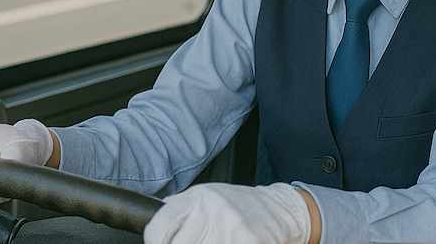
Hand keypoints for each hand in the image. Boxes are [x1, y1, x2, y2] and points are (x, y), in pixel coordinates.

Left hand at [143, 183, 310, 243]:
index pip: (159, 228)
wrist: (280, 208)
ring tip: (215, 241)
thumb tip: (155, 229)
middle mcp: (210, 208)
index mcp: (197, 197)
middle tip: (198, 242)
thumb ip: (182, 210)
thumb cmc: (241, 205)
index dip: (157, 242)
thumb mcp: (207, 197)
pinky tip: (230, 243)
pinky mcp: (246, 240)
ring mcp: (228, 225)